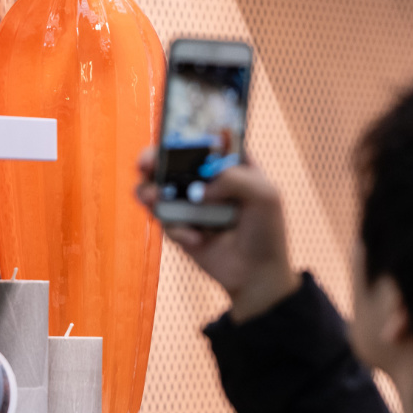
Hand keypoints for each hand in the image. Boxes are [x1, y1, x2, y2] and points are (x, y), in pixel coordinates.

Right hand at [136, 147, 298, 323]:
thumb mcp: (265, 195)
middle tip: (145, 164)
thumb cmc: (266, 232)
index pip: (202, 141)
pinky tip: (196, 239)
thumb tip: (200, 189)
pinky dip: (176, 228)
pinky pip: (164, 220)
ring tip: (152, 198)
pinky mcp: (178, 226)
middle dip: (153, 159)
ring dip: (149, 190)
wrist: (256, 276)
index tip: (172, 140)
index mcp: (228, 165)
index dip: (185, 136)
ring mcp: (189, 203)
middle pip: (171, 160)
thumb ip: (234, 179)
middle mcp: (205, 180)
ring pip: (158, 188)